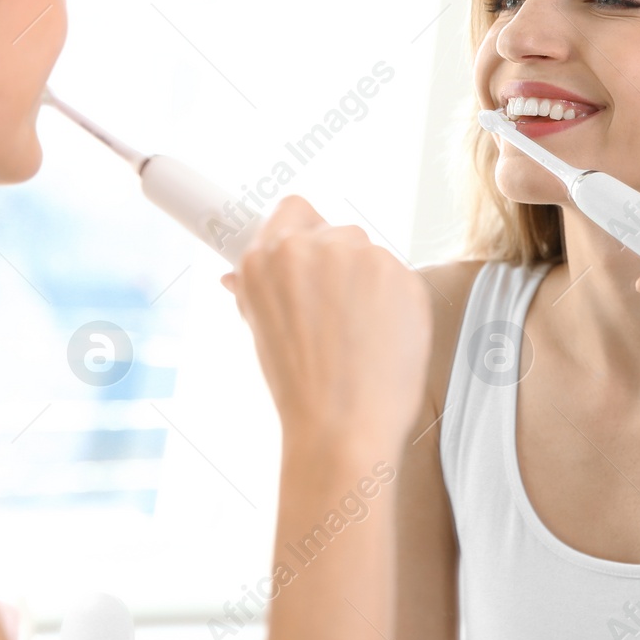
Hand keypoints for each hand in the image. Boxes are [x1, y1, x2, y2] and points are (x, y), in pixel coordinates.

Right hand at [220, 194, 432, 455]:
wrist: (341, 430)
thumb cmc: (300, 390)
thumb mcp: (262, 333)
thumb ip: (258, 292)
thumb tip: (237, 275)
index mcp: (267, 257)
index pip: (294, 209)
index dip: (304, 233)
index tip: (310, 257)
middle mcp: (312, 247)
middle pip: (336, 231)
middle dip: (339, 265)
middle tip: (335, 314)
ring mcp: (361, 257)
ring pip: (370, 255)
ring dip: (368, 283)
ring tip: (358, 336)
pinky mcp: (402, 274)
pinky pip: (399, 277)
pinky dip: (395, 302)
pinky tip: (383, 339)